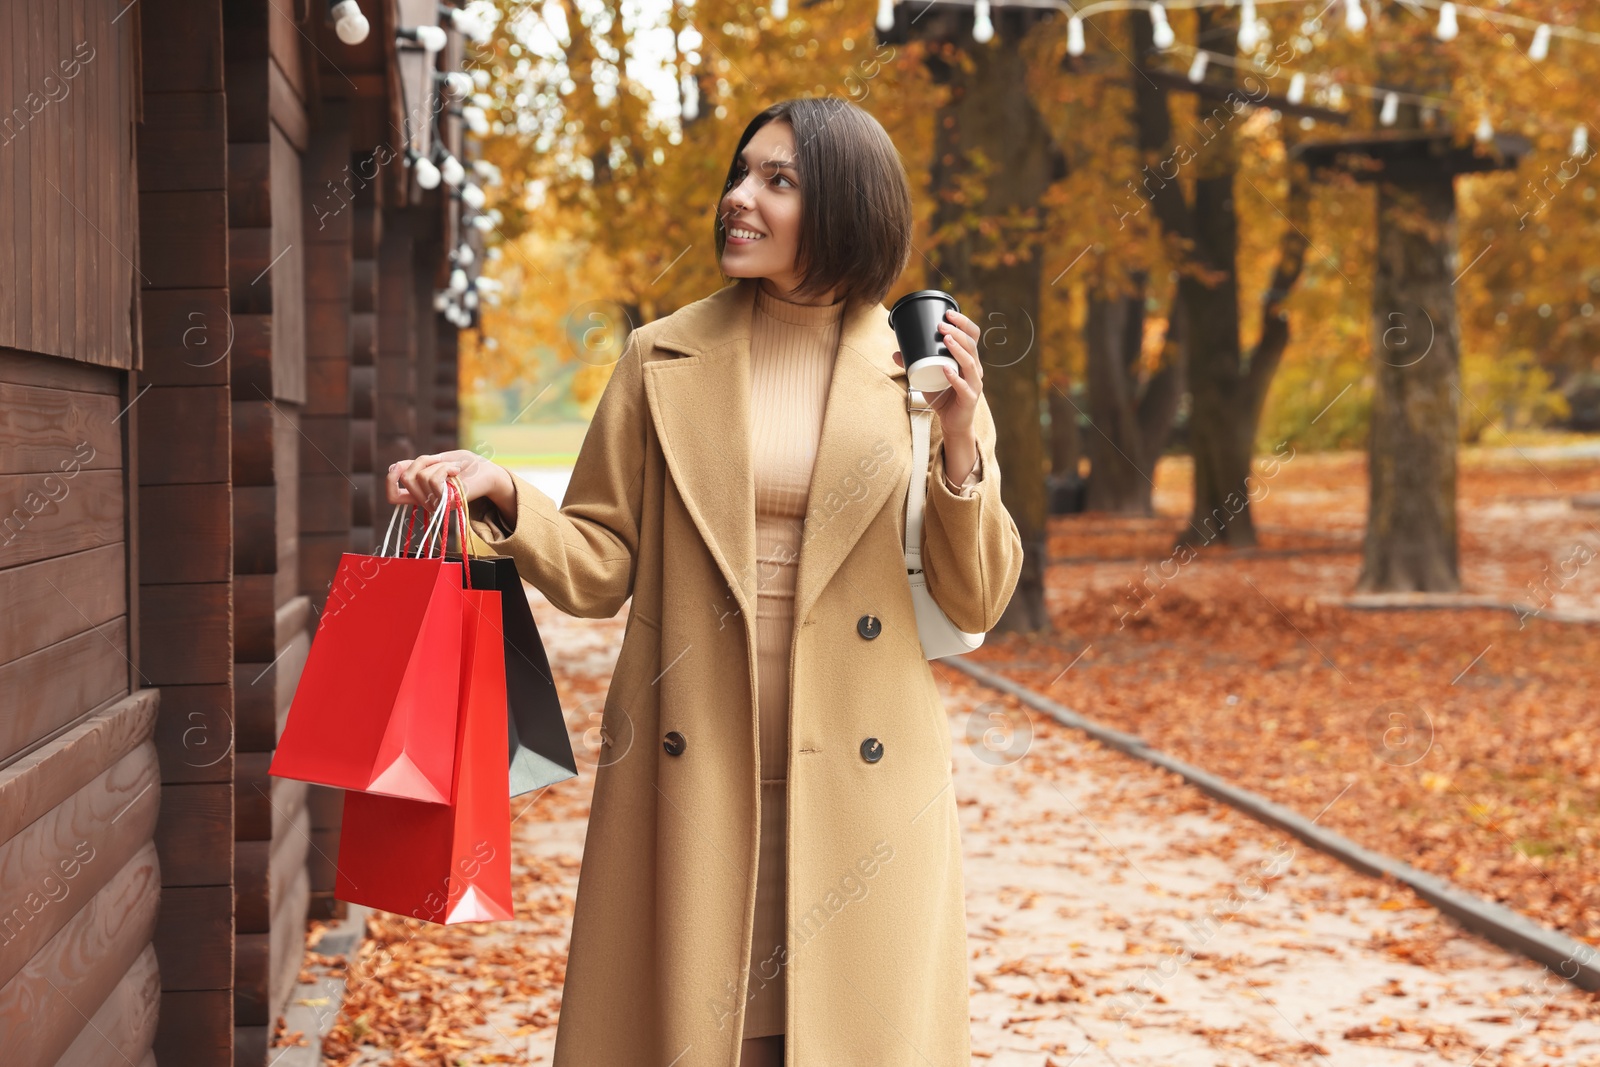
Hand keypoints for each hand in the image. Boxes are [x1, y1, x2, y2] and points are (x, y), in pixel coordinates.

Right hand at [387, 450, 513, 521]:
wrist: (488, 472)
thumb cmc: (465, 465)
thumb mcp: (436, 460)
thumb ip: (416, 465)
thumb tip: (392, 468)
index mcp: (421, 492)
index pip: (394, 496)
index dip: (390, 481)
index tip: (396, 468)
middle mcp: (426, 501)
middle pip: (407, 478)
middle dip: (423, 461)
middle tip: (442, 461)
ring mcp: (436, 504)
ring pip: (421, 477)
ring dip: (439, 465)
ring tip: (454, 469)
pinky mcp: (446, 503)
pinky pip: (434, 480)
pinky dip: (445, 468)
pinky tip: (457, 471)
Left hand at [892, 307, 982, 480]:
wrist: (953, 423)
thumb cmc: (943, 397)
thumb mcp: (928, 378)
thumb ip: (914, 365)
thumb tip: (896, 353)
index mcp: (969, 360)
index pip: (972, 336)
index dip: (964, 323)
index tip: (949, 313)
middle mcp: (975, 369)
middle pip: (972, 345)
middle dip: (958, 333)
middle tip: (942, 325)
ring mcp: (974, 384)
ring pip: (970, 363)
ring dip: (958, 349)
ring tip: (946, 339)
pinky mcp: (970, 398)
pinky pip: (963, 386)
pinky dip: (954, 377)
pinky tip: (946, 369)